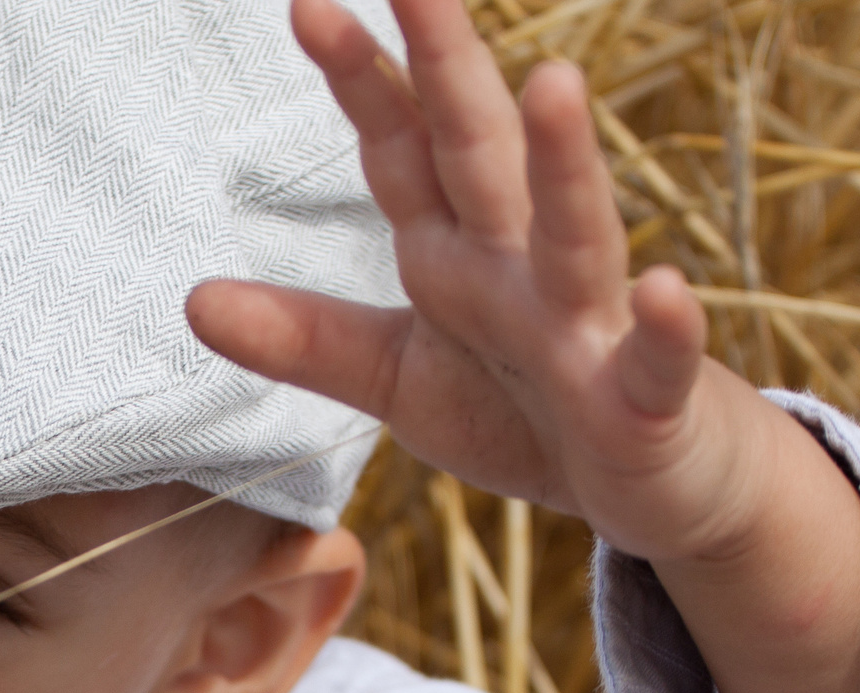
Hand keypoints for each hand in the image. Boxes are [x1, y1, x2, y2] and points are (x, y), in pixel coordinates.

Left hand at [187, 0, 762, 565]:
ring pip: (576, 232)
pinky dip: (665, 328)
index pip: (403, 149)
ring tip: (554, 80)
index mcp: (457, 251)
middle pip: (483, 155)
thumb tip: (193, 300)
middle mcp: (522, 266)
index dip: (361, 82)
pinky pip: (657, 360)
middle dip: (450, 72)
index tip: (309, 8)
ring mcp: (590, 325)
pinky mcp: (647, 398)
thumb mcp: (398, 375)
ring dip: (565, 162)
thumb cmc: (523, 410)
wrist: (646, 479)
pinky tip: (665, 289)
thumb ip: (307, 338)